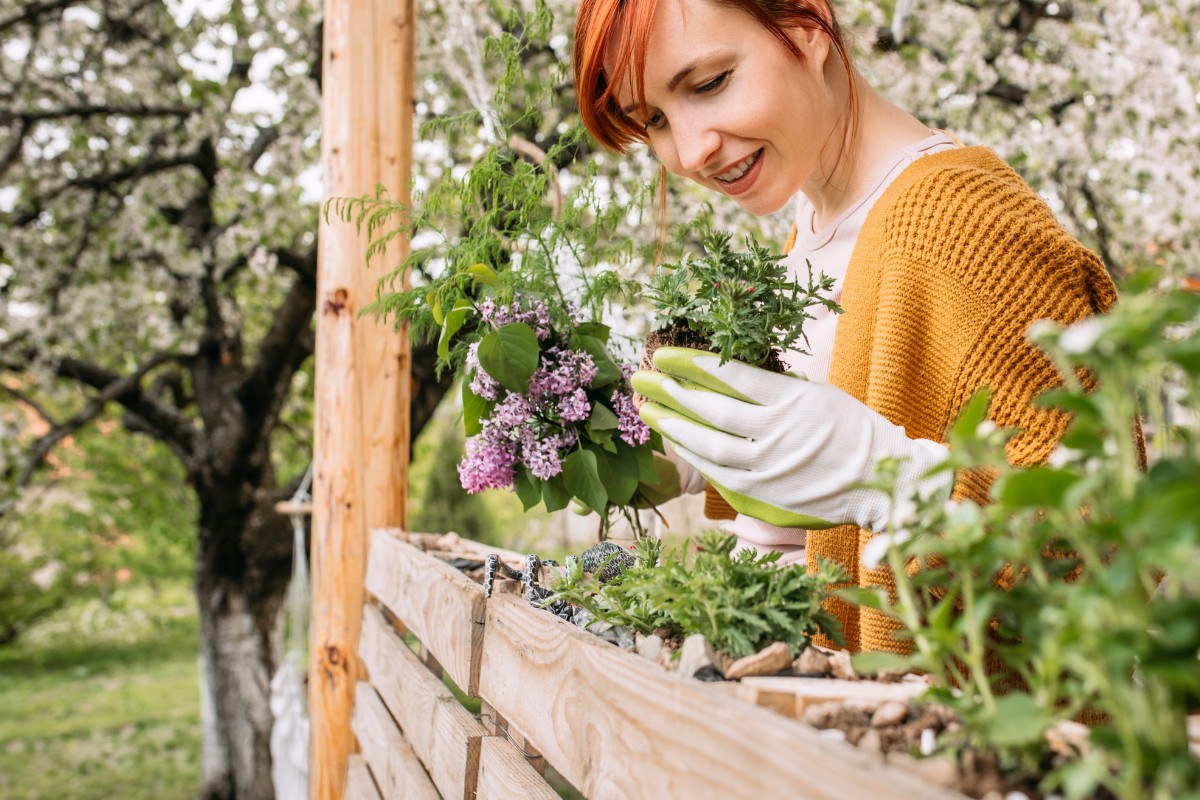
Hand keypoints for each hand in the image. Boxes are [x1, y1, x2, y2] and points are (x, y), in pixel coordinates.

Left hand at [631, 347, 950, 530]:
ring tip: (650, 410)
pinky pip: (719, 473)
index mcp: (793, 401)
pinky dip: (696, 455)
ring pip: (710, 445)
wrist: (881, 479)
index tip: (664, 353)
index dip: (692, 364)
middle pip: (712, 410)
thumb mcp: (815, 394)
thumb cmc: (848, 429)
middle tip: (642, 378)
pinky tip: (677, 442)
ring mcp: (769, 468)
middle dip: (672, 391)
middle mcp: (779, 434)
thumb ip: (772, 387)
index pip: (732, 377)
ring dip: (675, 425)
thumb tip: (723, 374)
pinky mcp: (763, 495)